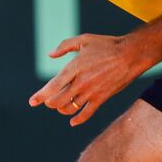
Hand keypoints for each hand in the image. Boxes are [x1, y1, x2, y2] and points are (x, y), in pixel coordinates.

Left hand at [28, 34, 153, 126]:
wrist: (130, 55)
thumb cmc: (106, 45)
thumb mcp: (83, 40)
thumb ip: (64, 46)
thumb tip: (50, 54)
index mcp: (74, 68)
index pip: (52, 86)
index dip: (40, 95)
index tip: (31, 102)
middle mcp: (80, 83)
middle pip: (58, 100)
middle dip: (49, 103)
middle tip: (47, 101)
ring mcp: (91, 92)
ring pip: (70, 108)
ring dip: (61, 109)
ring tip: (59, 106)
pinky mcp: (101, 98)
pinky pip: (87, 114)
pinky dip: (78, 120)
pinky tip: (72, 121)